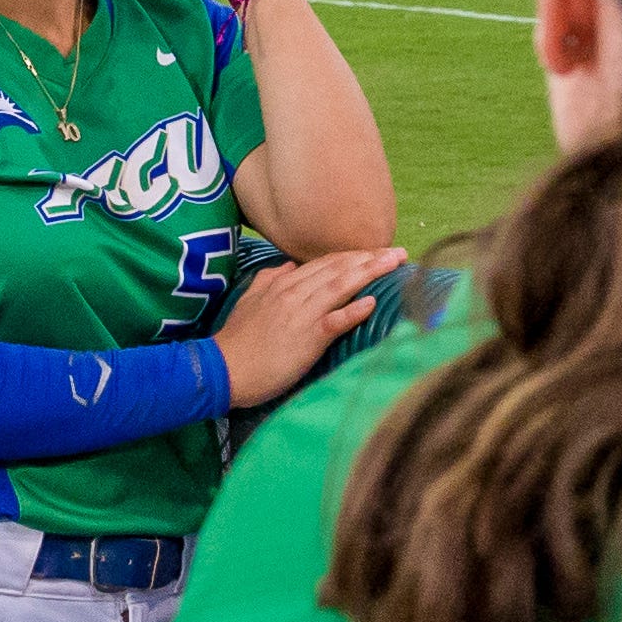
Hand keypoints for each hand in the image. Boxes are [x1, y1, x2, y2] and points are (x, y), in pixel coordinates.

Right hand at [212, 246, 407, 407]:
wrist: (222, 369)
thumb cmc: (236, 340)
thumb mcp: (248, 302)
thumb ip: (266, 280)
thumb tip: (284, 266)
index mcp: (282, 285)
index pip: (323, 263)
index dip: (351, 256)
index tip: (375, 252)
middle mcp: (294, 294)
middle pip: (338, 269)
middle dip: (370, 258)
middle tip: (399, 252)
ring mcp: (301, 314)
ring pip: (340, 287)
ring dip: (370, 273)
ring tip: (394, 264)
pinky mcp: (307, 338)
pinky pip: (334, 321)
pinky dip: (353, 311)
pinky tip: (372, 303)